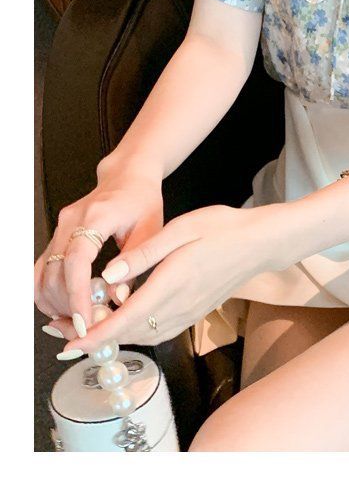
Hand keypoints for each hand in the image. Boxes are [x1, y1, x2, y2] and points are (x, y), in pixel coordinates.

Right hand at [34, 159, 163, 339]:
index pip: (77, 261)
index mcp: (96, 217)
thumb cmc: (141, 200)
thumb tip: (119, 298)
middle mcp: (71, 222)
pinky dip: (48, 292)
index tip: (85, 320)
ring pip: (43, 275)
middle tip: (88, 326)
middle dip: (67, 306)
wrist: (128, 177)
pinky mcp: (57, 237)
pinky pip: (42, 270)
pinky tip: (65, 306)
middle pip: (55, 273)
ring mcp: (60, 228)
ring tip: (80, 319)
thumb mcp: (151, 229)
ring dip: (56, 302)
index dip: (77, 295)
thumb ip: (135, 263)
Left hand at [58, 203, 283, 354]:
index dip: (95, 335)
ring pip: (141, 337)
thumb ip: (143, 254)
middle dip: (92, 339)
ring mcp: (187, 313)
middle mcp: (179, 306)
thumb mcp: (181, 229)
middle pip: (129, 335)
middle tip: (59, 334)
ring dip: (111, 338)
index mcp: (172, 283)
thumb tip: (109, 275)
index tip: (69, 343)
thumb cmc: (222, 229)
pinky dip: (132, 333)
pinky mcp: (193, 313)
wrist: (260, 242)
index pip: (126, 319)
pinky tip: (119, 323)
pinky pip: (156, 333)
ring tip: (80, 330)